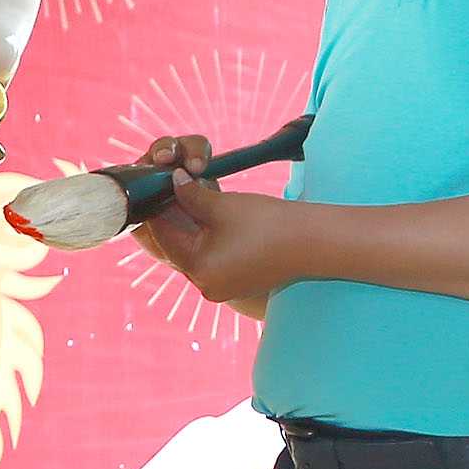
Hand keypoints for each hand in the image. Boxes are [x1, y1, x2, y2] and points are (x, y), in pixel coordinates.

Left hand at [131, 139, 291, 306]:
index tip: (153, 188)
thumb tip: (172, 180)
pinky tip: (212, 219)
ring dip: (193, 229)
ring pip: (196, 252)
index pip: (165, 235)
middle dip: (176, 218)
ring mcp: (222, 289)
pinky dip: (211, 240)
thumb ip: (190, 194)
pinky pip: (214, 260)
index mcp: (199, 269)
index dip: (159, 208)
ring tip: (190, 200)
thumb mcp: (222, 205)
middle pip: (179, 246)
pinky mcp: (236, 284)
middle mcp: (206, 286)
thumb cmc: (268, 223)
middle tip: (169, 190)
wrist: (314, 242)